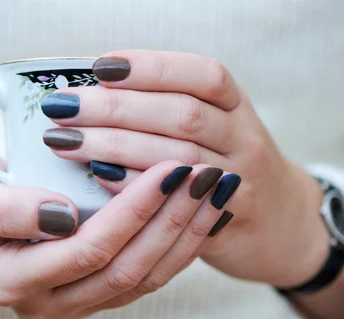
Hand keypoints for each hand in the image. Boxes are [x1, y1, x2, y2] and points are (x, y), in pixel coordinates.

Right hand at [0, 150, 227, 318]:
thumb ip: (1, 208)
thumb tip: (59, 215)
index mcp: (10, 282)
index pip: (87, 250)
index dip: (132, 211)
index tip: (168, 168)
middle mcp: (46, 303)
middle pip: (125, 269)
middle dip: (171, 220)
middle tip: (205, 175)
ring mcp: (74, 302)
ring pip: (144, 278)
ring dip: (184, 234)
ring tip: (215, 191)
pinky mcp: (94, 291)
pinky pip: (146, 275)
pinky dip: (179, 246)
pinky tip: (202, 214)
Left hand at [41, 50, 329, 288]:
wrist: (281, 225)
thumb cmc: (230, 166)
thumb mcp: (217, 128)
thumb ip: (169, 110)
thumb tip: (93, 94)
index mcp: (237, 108)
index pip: (203, 76)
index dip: (151, 68)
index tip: (101, 67)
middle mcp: (244, 140)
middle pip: (182, 115)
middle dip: (116, 108)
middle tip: (63, 107)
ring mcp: (239, 183)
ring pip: (177, 158)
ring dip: (114, 146)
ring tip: (63, 141)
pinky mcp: (224, 224)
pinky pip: (177, 206)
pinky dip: (134, 189)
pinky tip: (97, 179)